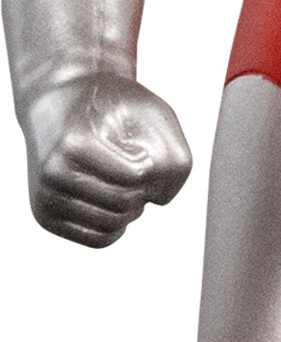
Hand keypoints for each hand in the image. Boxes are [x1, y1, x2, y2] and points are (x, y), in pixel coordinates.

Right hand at [24, 72, 191, 246]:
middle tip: (133, 163)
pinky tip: (113, 197)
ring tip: (123, 180)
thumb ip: (175, 157)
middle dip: (142, 188)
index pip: (138, 176)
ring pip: (113, 226)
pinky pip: (98, 239)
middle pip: (126, 204)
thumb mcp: (152, 111)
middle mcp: (52, 174)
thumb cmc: (107, 105)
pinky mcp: (46, 217)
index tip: (139, 145)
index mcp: (73, 144)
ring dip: (131, 207)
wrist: (57, 101)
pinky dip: (116, 224)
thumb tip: (160, 200)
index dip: (151, 164)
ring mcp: (45, 198)